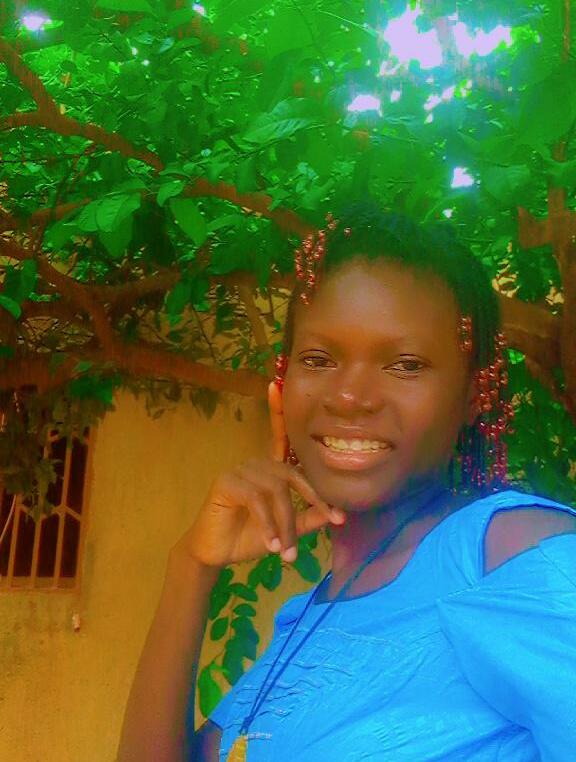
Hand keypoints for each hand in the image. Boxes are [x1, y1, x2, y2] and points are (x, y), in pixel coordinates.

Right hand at [172, 380, 345, 567]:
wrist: (216, 553)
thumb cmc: (250, 537)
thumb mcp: (286, 530)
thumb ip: (309, 518)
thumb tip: (338, 513)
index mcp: (270, 470)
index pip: (279, 438)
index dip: (277, 411)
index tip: (274, 384)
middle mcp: (256, 464)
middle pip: (290, 477)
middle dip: (307, 506)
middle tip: (318, 535)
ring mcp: (240, 470)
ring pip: (276, 491)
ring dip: (285, 525)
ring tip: (287, 552)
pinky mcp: (227, 482)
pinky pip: (256, 499)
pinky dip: (268, 524)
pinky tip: (271, 544)